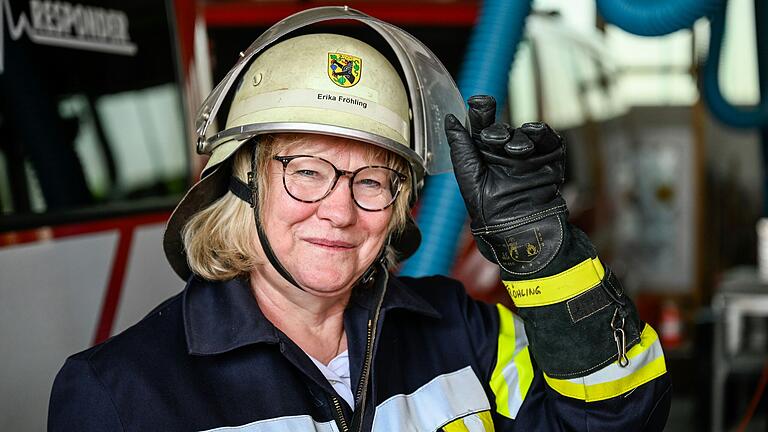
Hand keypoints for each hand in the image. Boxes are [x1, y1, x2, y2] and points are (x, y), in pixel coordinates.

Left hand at [445, 95, 566, 275]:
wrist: (519, 227)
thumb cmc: (489, 208)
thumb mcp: (469, 175)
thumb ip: (460, 145)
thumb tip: (450, 118)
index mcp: (483, 154)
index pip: (481, 125)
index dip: (480, 111)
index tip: (477, 101)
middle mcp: (505, 152)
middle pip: (502, 127)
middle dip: (497, 130)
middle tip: (493, 139)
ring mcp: (529, 154)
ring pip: (525, 131)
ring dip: (518, 136)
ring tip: (513, 150)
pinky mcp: (550, 158)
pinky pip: (548, 138)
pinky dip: (541, 133)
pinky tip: (534, 134)